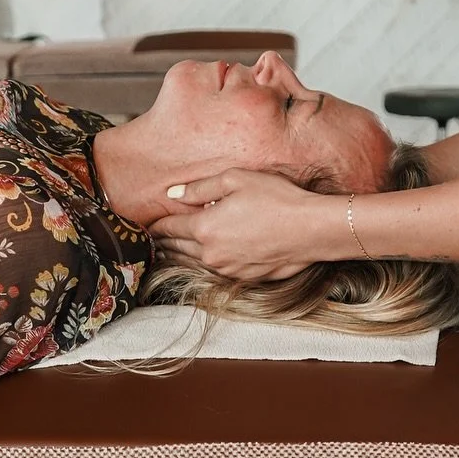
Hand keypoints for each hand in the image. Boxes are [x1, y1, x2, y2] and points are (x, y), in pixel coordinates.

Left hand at [149, 169, 330, 280]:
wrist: (311, 229)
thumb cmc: (277, 198)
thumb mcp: (236, 179)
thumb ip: (200, 188)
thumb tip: (173, 194)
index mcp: (204, 227)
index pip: (168, 227)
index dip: (155, 225)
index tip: (146, 224)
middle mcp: (210, 253)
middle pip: (175, 248)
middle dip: (162, 242)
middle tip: (151, 239)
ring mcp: (227, 269)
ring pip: (191, 263)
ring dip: (178, 256)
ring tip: (168, 251)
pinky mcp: (243, 278)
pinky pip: (213, 271)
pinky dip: (201, 264)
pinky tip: (202, 259)